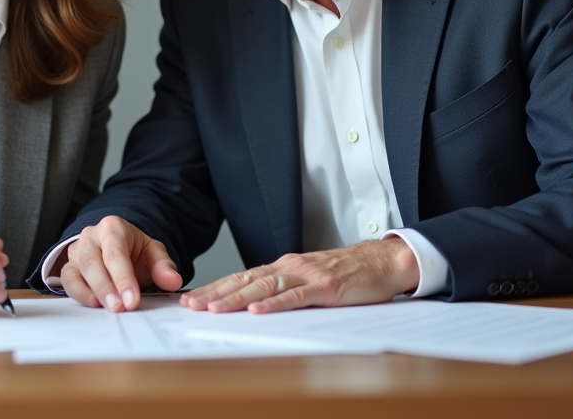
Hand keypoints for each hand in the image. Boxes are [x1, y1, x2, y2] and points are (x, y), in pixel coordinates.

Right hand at [60, 216, 183, 311]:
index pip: (116, 254)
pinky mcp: (69, 267)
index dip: (123, 278)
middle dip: (106, 288)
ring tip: (106, 308)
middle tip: (118, 307)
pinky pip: (68, 281)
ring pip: (76, 272)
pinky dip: (78, 294)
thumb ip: (163, 266)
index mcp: (112, 228)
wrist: (118, 246)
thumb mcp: (153, 252)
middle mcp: (91, 237)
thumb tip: (173, 281)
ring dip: (90, 293)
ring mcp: (77, 252)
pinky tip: (93, 304)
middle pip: (93, 262)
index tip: (132, 300)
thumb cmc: (134, 250)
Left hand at [180, 237, 419, 313]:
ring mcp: (307, 276)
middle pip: (246, 281)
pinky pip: (295, 297)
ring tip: (215, 309)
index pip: (242, 277)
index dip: (216, 288)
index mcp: (284, 267)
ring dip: (237, 299)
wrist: (381, 261)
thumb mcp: (310, 280)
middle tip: (191, 305)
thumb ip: (286, 289)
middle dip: (216, 293)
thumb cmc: (347, 273)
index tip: (192, 299)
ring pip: (265, 287)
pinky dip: (274, 304)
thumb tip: (255, 304)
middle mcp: (290, 267)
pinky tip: (257, 311)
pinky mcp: (325, 287)